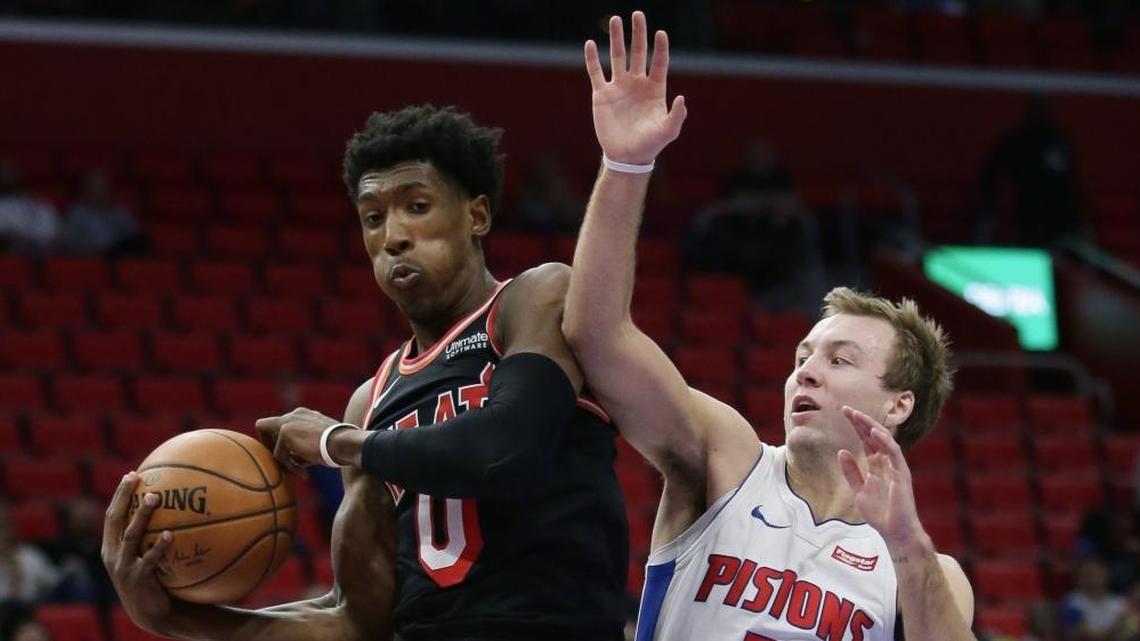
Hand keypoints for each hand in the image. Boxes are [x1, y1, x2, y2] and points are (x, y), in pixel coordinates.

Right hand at [102, 472, 173, 634]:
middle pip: (115, 520)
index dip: (119, 495)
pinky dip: (159, 546)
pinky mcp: (137, 579)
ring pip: (130, 536)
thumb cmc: (152, 579)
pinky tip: (171, 534)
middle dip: (123, 497)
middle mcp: (112, 555)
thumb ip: (150, 536)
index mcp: (111, 547)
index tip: (131, 475)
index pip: (111, 516)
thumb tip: (177, 507)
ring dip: (141, 515)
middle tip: (136, 479)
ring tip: (155, 498)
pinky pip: (149, 559)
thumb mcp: (144, 556)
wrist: (150, 612)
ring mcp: (123, 567)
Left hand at [255, 407, 343, 476]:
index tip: (287, 454)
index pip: (279, 424)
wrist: (345, 443)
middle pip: (263, 426)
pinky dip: (291, 467)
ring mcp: (288, 422)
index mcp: (302, 415)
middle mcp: (293, 415)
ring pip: (272, 446)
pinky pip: (279, 456)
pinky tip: (306, 473)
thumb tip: (294, 461)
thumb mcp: (319, 442)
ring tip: (300, 471)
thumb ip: (303, 447)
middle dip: (270, 447)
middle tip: (284, 463)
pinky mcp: (285, 433)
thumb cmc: (338, 446)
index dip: (277, 440)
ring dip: (283, 461)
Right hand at [585, 11, 686, 164]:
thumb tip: (683, 98)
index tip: (660, 33)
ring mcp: (619, 87)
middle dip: (638, 33)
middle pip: (638, 52)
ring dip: (617, 38)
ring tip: (615, 19)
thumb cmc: (650, 144)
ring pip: (617, 56)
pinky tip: (590, 44)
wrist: (626, 157)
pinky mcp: (602, 95)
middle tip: (638, 14)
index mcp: (655, 89)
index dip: (660, 48)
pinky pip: (596, 72)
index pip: (659, 62)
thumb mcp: (668, 132)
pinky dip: (592, 58)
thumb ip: (677, 116)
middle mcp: (637, 83)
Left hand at [837, 407, 924, 547]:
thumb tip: (842, 451)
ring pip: (884, 440)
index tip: (844, 413)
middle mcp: (886, 463)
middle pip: (873, 437)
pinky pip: (894, 453)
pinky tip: (874, 432)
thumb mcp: (858, 490)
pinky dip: (885, 441)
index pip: (866, 441)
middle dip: (861, 422)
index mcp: (876, 465)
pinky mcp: (902, 473)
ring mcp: (895, 467)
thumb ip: (851, 471)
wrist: (894, 531)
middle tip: (846, 409)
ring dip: (871, 427)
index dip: (856, 427)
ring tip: (857, 416)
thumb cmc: (880, 513)